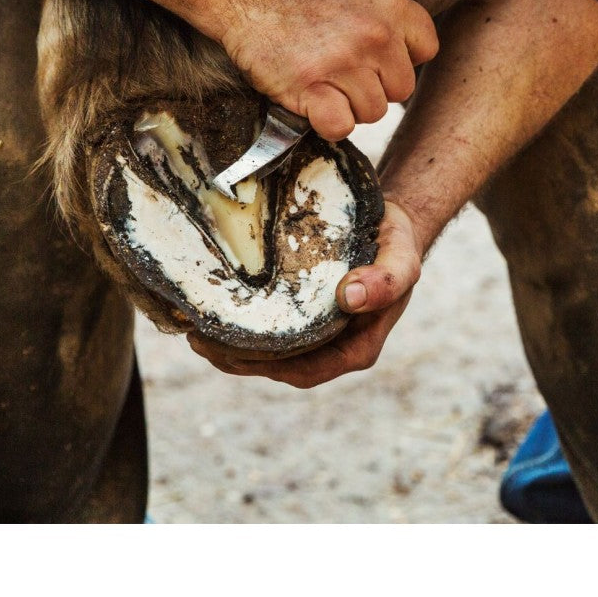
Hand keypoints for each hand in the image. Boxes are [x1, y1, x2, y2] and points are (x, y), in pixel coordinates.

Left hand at [186, 201, 422, 387]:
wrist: (391, 225)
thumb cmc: (397, 245)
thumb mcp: (403, 259)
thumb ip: (386, 280)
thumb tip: (349, 297)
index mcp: (357, 347)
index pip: (307, 370)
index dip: (267, 368)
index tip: (230, 352)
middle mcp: (333, 346)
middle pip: (280, 366)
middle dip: (237, 360)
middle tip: (198, 341)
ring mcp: (316, 331)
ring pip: (270, 351)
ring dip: (232, 346)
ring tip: (194, 330)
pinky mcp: (302, 311)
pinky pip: (270, 326)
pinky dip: (242, 323)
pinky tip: (215, 309)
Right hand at [221, 0, 448, 141]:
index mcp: (392, 7)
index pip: (427, 50)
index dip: (400, 57)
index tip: (374, 52)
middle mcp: (374, 36)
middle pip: (400, 90)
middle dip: (375, 84)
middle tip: (343, 68)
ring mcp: (342, 64)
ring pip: (371, 112)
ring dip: (348, 103)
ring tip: (324, 79)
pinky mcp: (310, 88)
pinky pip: (340, 126)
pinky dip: (326, 121)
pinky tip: (313, 100)